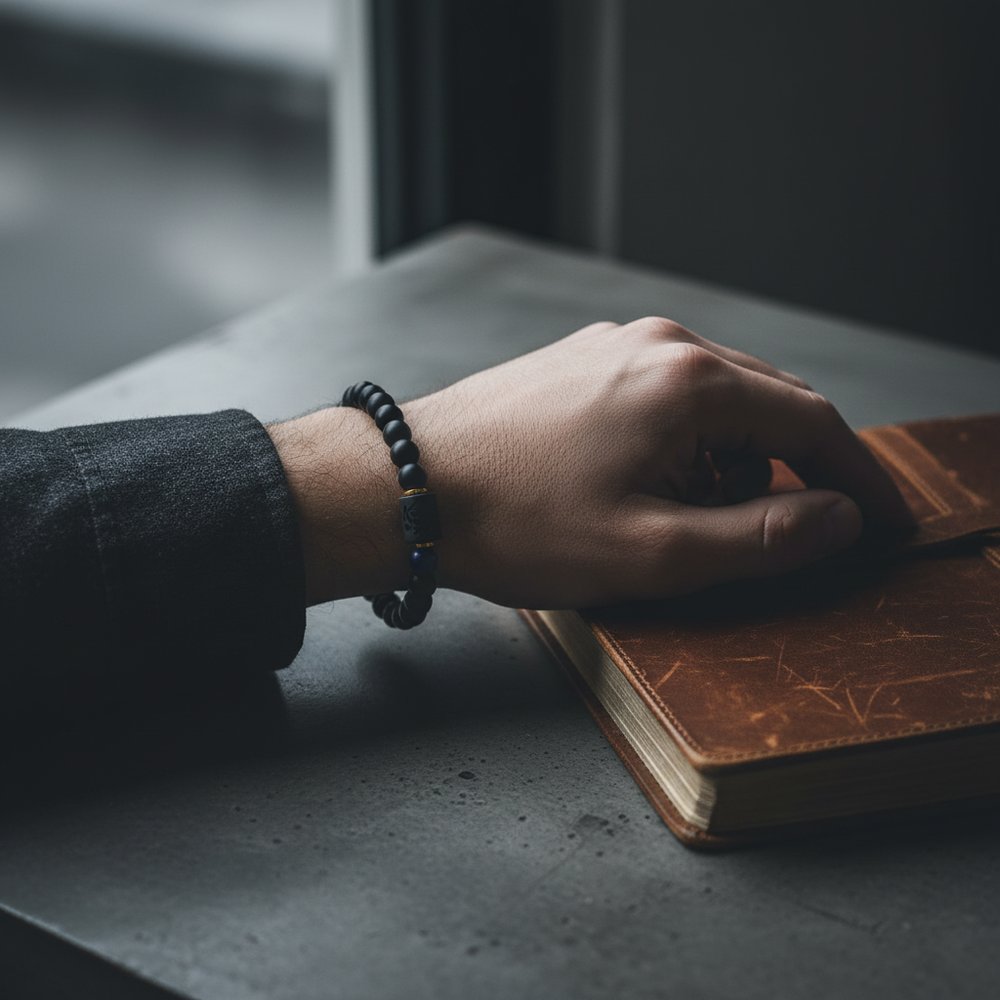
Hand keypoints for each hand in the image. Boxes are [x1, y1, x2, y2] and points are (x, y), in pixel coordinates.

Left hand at [271, 318, 910, 607]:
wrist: (406, 487)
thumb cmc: (514, 522)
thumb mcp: (651, 555)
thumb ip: (760, 538)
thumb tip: (837, 520)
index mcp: (689, 383)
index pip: (812, 424)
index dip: (857, 478)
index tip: (882, 521)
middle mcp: (659, 345)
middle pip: (768, 404)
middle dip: (795, 472)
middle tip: (796, 533)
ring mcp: (614, 347)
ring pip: (716, 402)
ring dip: (732, 462)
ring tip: (693, 523)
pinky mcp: (580, 363)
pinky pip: (663, 397)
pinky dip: (685, 444)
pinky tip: (651, 488)